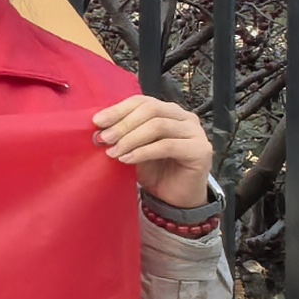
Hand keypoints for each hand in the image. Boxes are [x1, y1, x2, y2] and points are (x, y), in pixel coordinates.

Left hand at [96, 94, 217, 207]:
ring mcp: (196, 133)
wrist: (174, 198)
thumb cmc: (155, 170)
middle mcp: (185, 117)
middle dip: (123, 124)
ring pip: (158, 126)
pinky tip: (128, 159)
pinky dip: (143, 152)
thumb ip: (123, 133)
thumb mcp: (134, 147)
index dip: (119, 109)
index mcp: (169, 111)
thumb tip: (98, 126)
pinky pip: (167, 146)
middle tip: (104, 138)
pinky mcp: (200, 150)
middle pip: (151, 110)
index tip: (98, 121)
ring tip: (114, 152)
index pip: (142, 101)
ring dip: (131, 138)